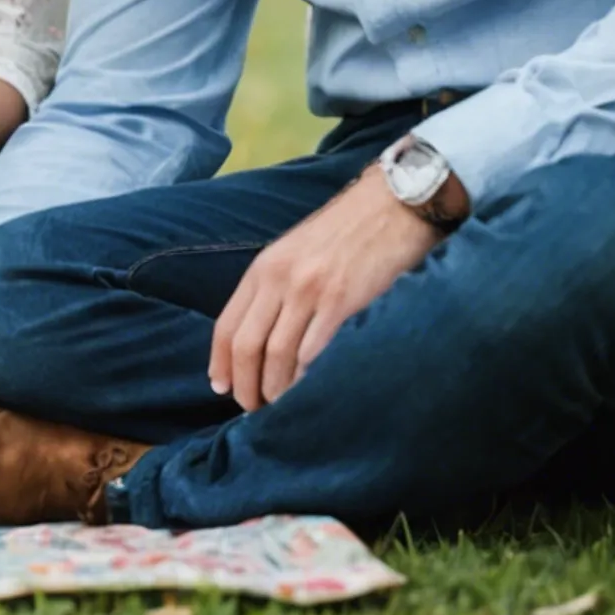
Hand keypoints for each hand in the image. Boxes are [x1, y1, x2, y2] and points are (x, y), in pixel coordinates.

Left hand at [207, 166, 439, 410]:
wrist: (393, 205)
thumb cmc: (347, 233)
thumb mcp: (295, 252)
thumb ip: (275, 288)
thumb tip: (260, 336)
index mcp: (264, 268)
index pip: (227, 325)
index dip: (221, 364)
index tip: (221, 388)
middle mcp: (280, 279)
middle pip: (247, 347)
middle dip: (245, 386)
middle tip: (254, 409)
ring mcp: (311, 291)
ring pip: (278, 356)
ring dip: (276, 391)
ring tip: (282, 409)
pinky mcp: (344, 303)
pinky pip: (315, 354)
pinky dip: (308, 381)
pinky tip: (311, 395)